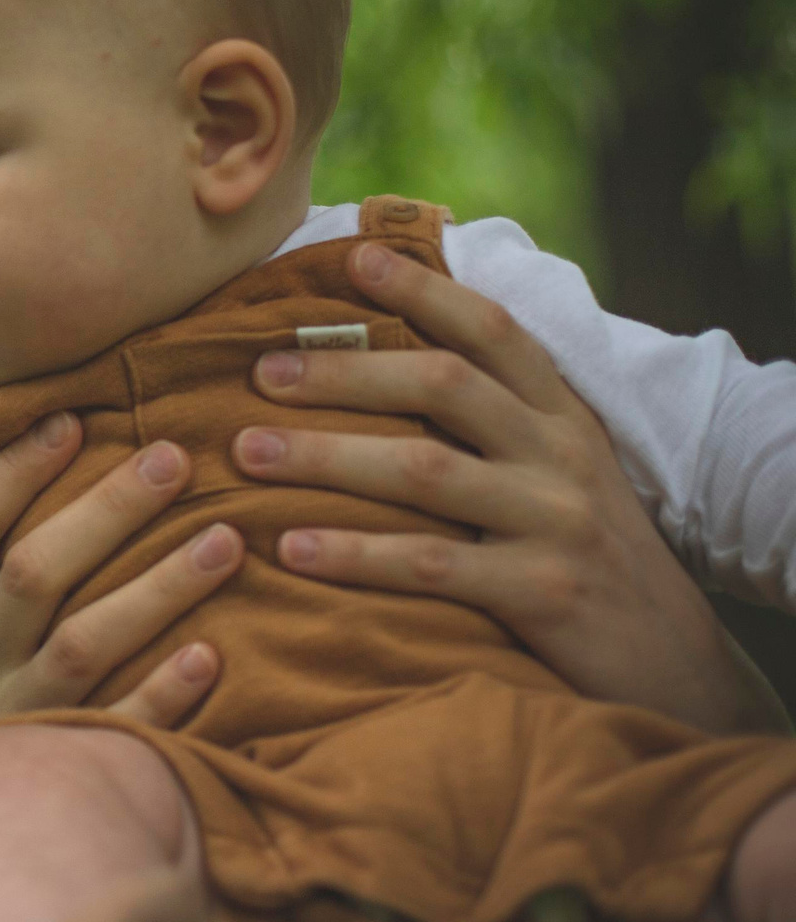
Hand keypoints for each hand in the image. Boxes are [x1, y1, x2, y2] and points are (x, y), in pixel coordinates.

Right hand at [0, 413, 238, 742]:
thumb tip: (58, 458)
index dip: (12, 474)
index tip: (72, 420)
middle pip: (35, 574)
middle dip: (106, 511)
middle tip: (174, 459)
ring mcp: (20, 719)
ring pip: (84, 642)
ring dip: (157, 587)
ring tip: (227, 541)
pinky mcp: (66, 768)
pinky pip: (120, 726)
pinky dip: (164, 692)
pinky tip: (212, 657)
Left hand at [234, 241, 782, 734]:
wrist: (674, 664)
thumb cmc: (585, 555)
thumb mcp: (559, 473)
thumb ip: (494, 422)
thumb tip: (386, 366)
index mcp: (560, 415)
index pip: (491, 331)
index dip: (425, 289)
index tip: (353, 257)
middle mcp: (559, 454)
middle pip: (441, 385)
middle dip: (344, 371)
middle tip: (259, 370)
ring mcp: (553, 521)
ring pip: (424, 471)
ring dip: (327, 457)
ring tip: (246, 452)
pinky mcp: (543, 592)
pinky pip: (432, 565)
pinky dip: (357, 554)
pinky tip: (292, 549)